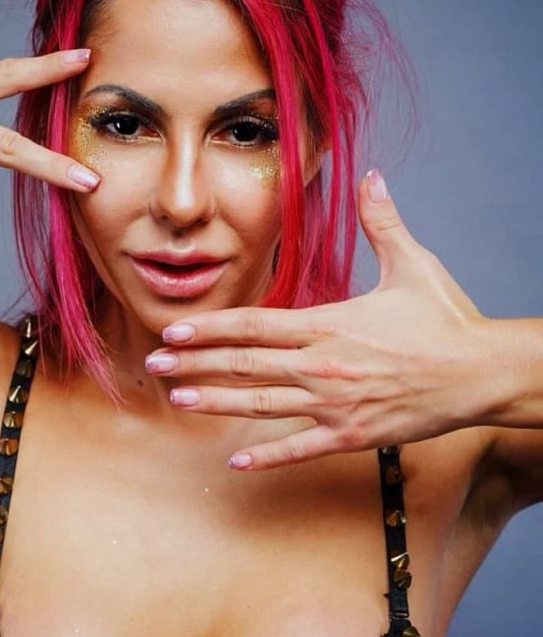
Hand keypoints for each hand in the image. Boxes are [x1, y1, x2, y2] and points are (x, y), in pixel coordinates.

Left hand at [145, 170, 491, 469]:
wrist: (481, 373)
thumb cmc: (447, 319)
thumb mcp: (413, 264)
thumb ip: (382, 222)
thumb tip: (372, 177)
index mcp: (328, 323)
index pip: (252, 325)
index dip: (209, 330)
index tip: (175, 332)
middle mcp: (322, 364)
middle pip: (244, 364)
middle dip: (195, 364)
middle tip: (155, 366)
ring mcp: (334, 403)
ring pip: (261, 404)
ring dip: (216, 402)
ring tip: (179, 400)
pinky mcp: (353, 434)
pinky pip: (301, 448)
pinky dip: (268, 455)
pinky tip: (236, 460)